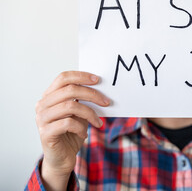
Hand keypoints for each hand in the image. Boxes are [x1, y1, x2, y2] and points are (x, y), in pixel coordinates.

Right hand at [35, 71, 109, 189]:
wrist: (62, 158)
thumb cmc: (71, 133)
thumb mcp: (79, 113)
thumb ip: (83, 100)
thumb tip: (100, 88)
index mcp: (49, 96)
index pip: (63, 77)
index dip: (81, 76)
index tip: (98, 80)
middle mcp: (42, 105)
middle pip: (69, 90)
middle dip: (92, 94)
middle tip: (106, 102)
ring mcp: (42, 119)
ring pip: (70, 106)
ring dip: (90, 113)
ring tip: (98, 122)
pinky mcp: (45, 133)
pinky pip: (68, 123)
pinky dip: (81, 127)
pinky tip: (84, 133)